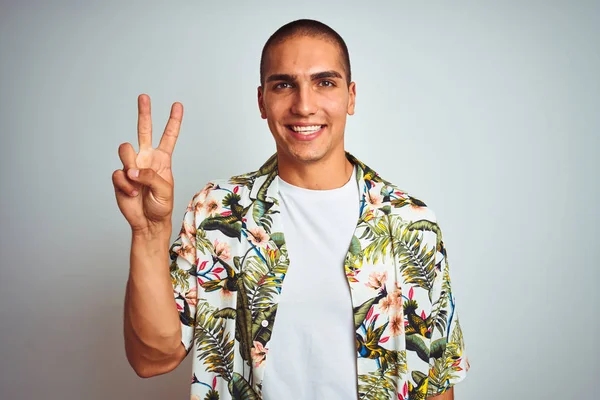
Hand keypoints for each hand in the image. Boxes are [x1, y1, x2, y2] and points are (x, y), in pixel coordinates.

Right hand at [112, 94, 182, 235]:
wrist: (148, 222)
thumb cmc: (161, 206)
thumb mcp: (164, 190)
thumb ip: (150, 176)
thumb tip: (132, 170)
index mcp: (162, 159)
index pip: (169, 136)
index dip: (174, 121)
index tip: (177, 105)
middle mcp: (146, 158)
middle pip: (144, 130)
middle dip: (144, 113)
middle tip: (144, 96)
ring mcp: (132, 166)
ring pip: (125, 149)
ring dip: (130, 165)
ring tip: (136, 182)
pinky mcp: (120, 177)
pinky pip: (119, 174)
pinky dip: (125, 186)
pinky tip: (132, 194)